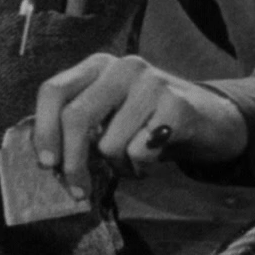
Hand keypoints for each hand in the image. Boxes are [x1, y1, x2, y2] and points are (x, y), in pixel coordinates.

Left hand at [33, 52, 247, 196]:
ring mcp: (151, 82)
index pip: (53, 91)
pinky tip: (153, 157)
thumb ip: (80, 125)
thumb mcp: (110, 112)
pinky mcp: (176, 105)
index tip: (47, 163)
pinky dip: (141, 167)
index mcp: (98, 65)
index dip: (44, 130)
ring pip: (109, 142)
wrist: (210, 119)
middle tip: (77, 188)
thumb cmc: (148, 121)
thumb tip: (47, 159)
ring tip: (132, 159)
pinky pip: (139, 152)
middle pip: (76, 117)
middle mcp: (122, 67)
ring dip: (117, 165)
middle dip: (72, 161)